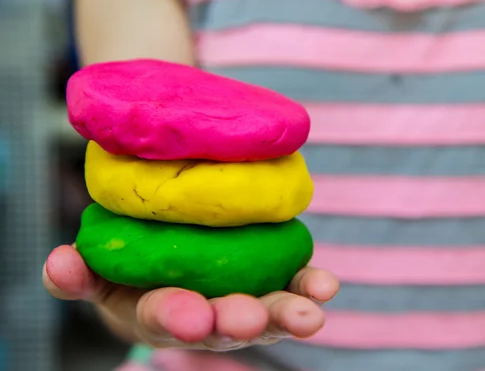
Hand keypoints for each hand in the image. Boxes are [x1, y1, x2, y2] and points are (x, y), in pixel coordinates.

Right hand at [42, 244, 337, 350]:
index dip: (176, 317)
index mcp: (165, 311)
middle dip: (238, 323)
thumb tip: (59, 262)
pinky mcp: (274, 279)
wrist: (179, 260)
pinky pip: (294, 284)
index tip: (189, 315)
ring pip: (268, 311)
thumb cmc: (137, 272)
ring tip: (312, 314)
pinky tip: (326, 286)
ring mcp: (246, 298)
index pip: (168, 317)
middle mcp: (210, 313)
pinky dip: (310, 285)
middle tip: (251, 321)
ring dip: (288, 313)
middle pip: (225, 323)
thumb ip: (79, 275)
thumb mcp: (103, 274)